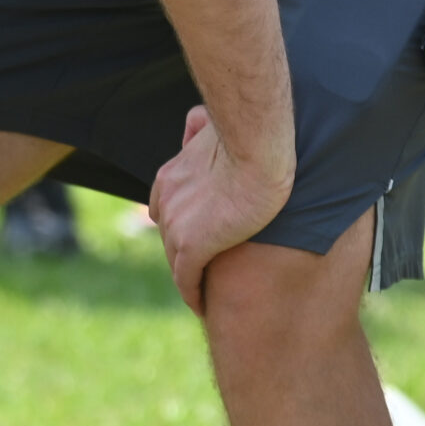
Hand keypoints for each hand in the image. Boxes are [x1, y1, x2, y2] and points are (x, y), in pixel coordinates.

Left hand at [149, 106, 291, 315]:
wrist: (258, 149)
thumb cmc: (246, 135)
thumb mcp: (211, 125)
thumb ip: (197, 126)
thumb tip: (192, 120)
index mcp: (170, 177)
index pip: (167, 209)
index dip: (182, 225)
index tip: (198, 237)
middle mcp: (166, 202)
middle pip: (169, 236)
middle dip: (184, 250)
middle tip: (204, 268)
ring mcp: (176, 224)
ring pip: (176, 259)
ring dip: (190, 273)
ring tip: (206, 289)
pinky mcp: (192, 245)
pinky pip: (186, 278)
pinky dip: (192, 293)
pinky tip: (201, 305)